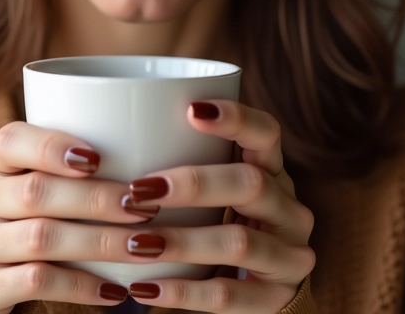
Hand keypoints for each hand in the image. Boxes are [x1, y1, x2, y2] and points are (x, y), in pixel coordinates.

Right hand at [0, 121, 179, 312]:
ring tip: (142, 246)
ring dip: (99, 242)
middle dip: (96, 199)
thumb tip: (149, 145)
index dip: (53, 146)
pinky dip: (82, 284)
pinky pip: (36, 282)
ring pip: (40, 238)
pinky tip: (117, 288)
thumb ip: (69, 163)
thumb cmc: (27, 213)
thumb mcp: (33, 178)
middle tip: (143, 206)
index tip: (98, 158)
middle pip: (35, 193)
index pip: (11, 140)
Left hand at [123, 100, 314, 312]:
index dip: (236, 118)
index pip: (266, 133)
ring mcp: (289, 256)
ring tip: (136, 242)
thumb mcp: (218, 186)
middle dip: (194, 184)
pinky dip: (183, 293)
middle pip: (252, 185)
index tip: (191, 109)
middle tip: (139, 189)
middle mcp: (289, 209)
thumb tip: (114, 128)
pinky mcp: (277, 299)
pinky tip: (145, 286)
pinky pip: (228, 296)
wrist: (263, 289)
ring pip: (239, 243)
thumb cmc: (222, 220)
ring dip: (182, 242)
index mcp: (273, 170)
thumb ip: (188, 160)